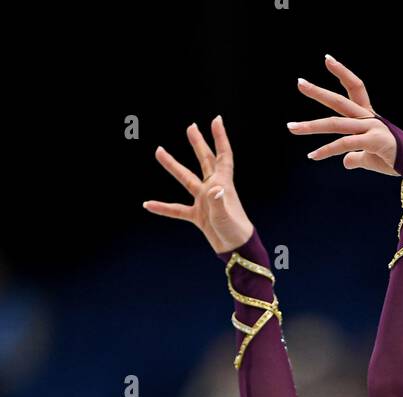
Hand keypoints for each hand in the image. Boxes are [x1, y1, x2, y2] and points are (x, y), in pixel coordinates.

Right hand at [143, 116, 254, 253]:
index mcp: (223, 183)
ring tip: (159, 151)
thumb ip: (218, 201)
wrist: (236, 251)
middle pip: (204, 160)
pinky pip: (177, 209)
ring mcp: (204, 201)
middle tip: (191, 127)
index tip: (216, 120)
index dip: (220, 137)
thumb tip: (213, 188)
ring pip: (186, 179)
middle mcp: (213, 188)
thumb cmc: (235, 232)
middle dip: (198, 143)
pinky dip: (163, 207)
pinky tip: (147, 204)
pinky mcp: (198, 216)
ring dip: (173, 166)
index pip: (222, 155)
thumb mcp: (225, 215)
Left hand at [288, 55, 398, 175]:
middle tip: (299, 82)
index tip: (327, 59)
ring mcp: (371, 129)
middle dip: (319, 92)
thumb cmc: (394, 159)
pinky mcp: (373, 142)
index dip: (342, 72)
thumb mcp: (370, 157)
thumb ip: (355, 156)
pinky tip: (312, 156)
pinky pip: (344, 145)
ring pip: (336, 124)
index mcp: (368, 116)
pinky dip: (327, 150)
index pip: (355, 87)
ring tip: (292, 127)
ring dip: (311, 126)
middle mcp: (368, 118)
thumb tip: (345, 161)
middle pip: (339, 101)